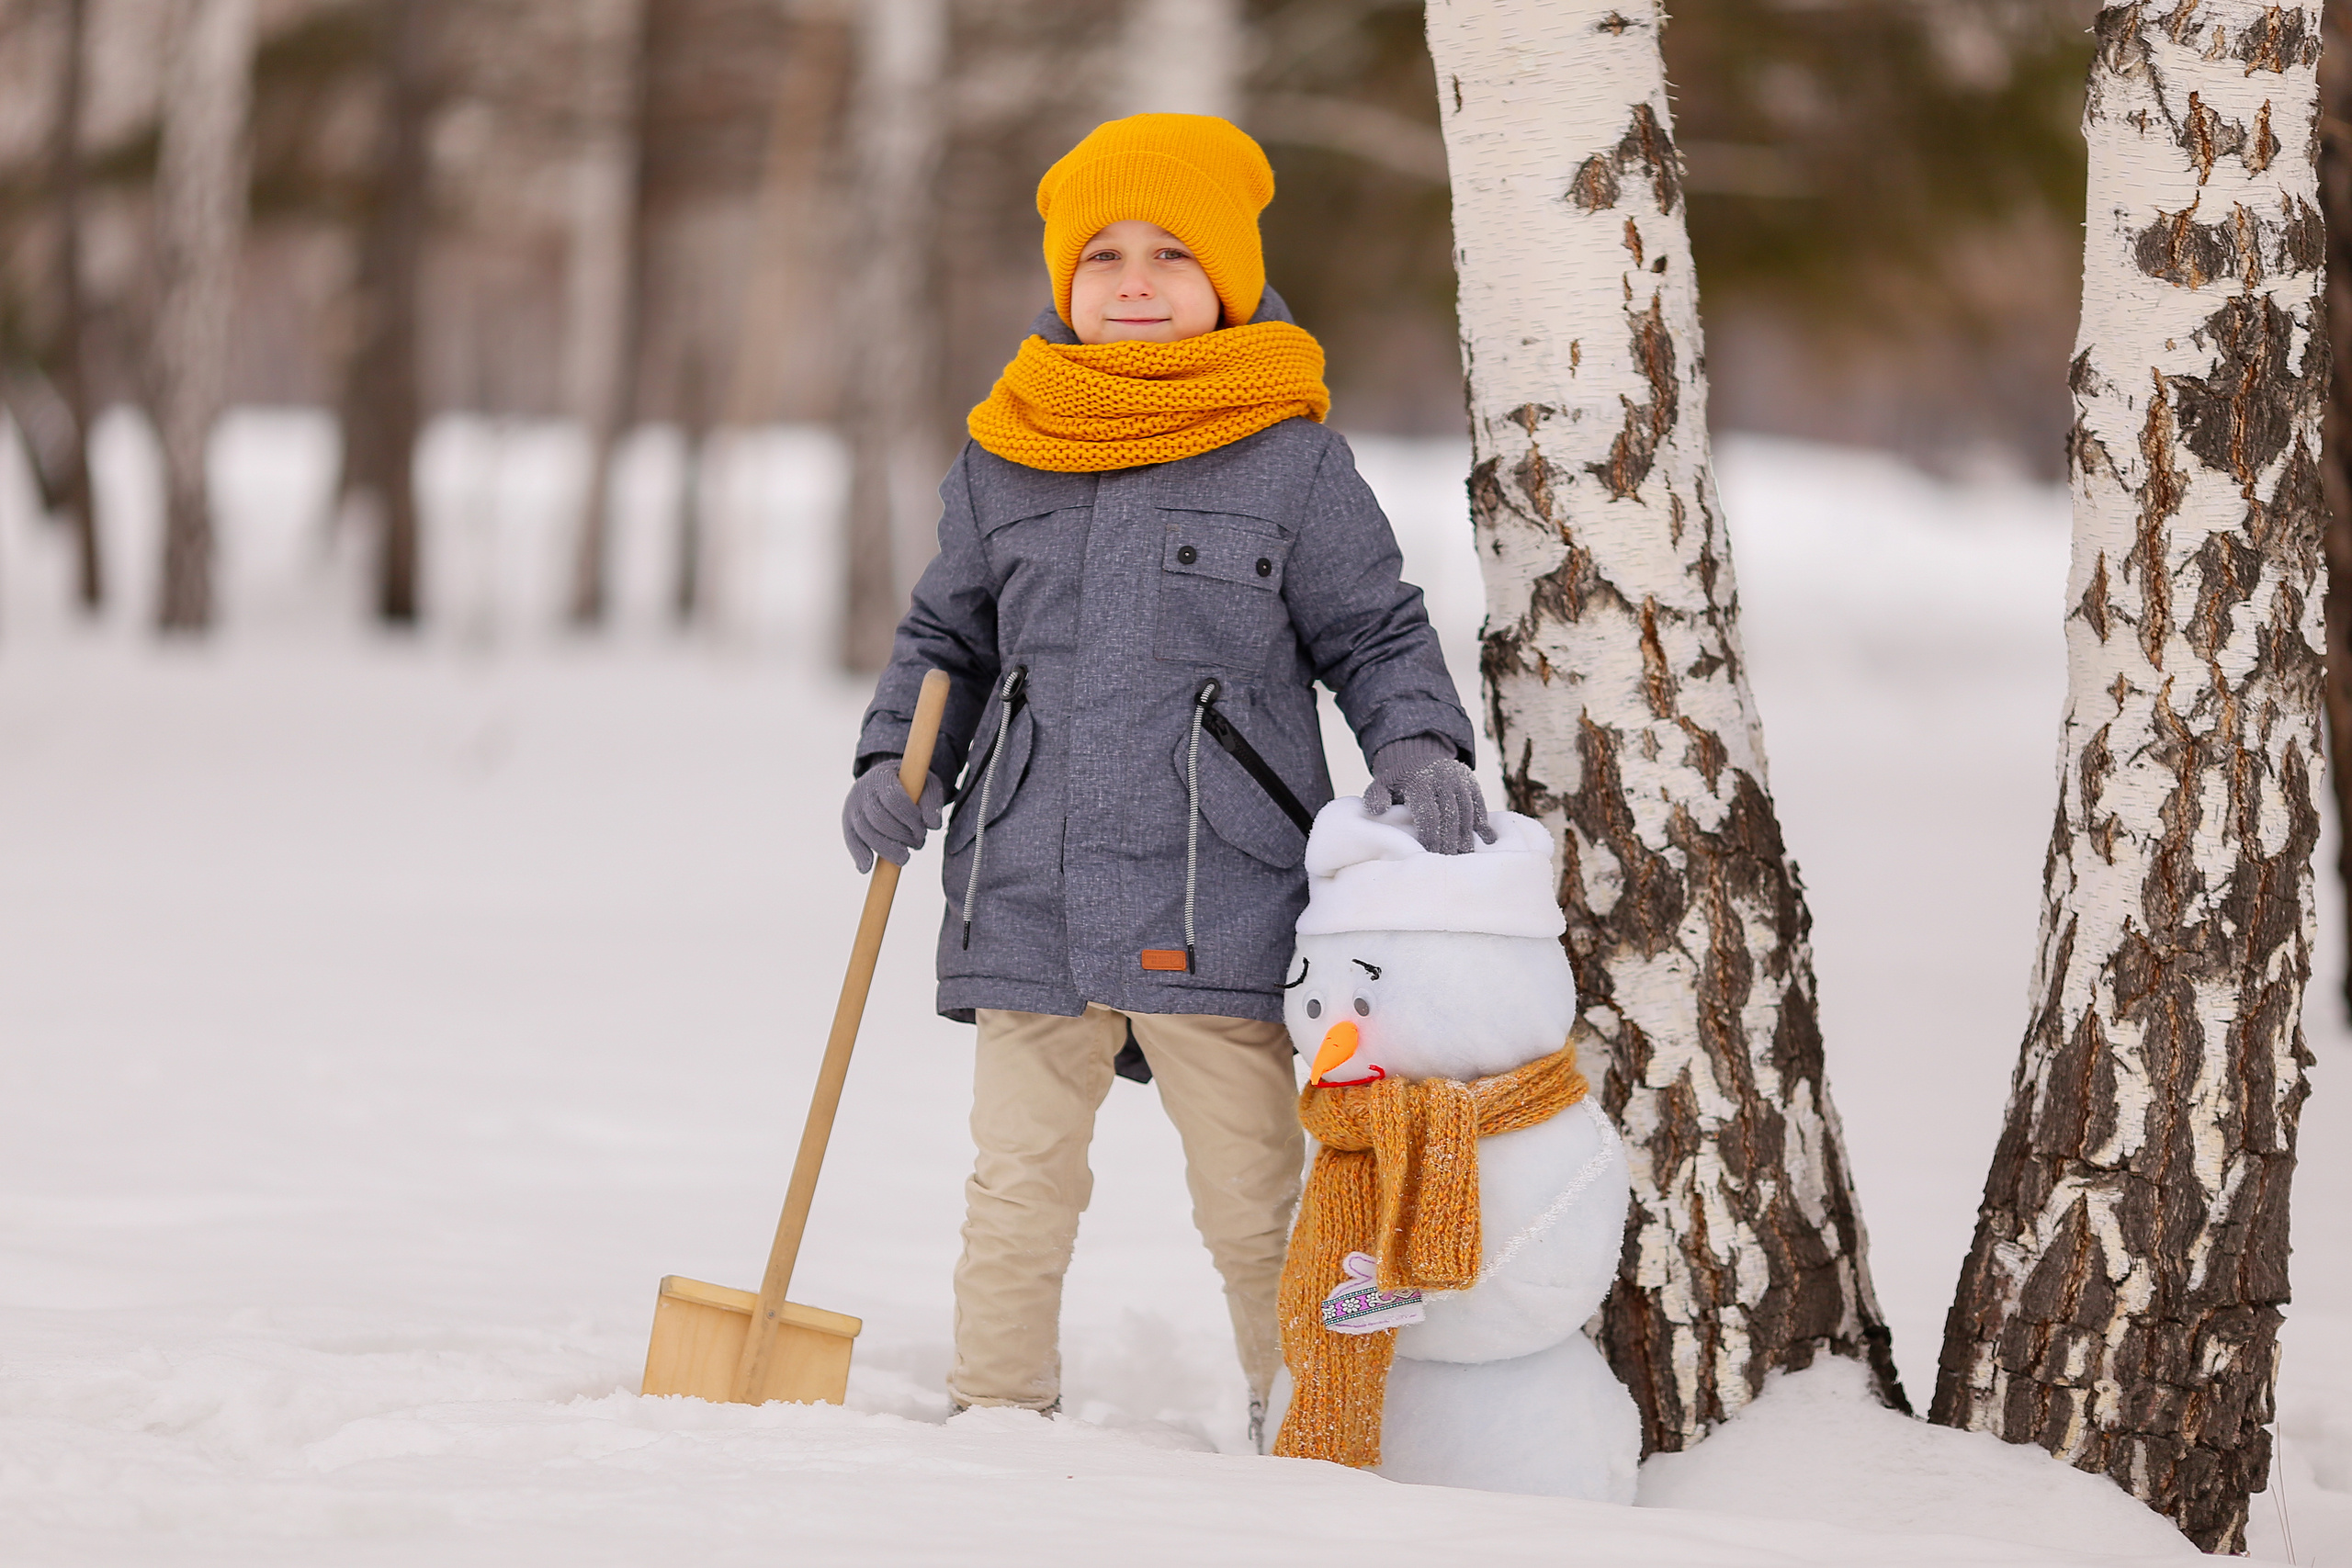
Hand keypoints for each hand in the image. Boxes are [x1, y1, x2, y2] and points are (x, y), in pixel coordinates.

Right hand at [842, 759, 946, 871]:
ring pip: (865, 831)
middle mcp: (863, 790)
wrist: (883, 779)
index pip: (893, 797)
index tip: (923, 831)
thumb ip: (931, 801)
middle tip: (918, 844)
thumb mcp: (925, 783)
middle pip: (878, 817)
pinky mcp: (848, 822)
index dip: (909, 817)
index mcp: (882, 775)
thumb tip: (933, 826)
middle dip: (900, 835)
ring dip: (885, 849)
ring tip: (904, 858)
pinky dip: (858, 854)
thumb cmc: (909, 784)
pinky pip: (851, 839)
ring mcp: (853, 806)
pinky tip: (866, 868)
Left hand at [1364, 735, 1495, 854]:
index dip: (1430, 837)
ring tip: (1463, 858)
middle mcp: (1443, 779)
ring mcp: (1460, 781)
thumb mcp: (1381, 783)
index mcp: (1419, 781)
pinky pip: (1480, 806)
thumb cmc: (1398, 780)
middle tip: (1448, 863)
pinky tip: (1485, 843)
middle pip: (1450, 816)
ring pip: (1467, 813)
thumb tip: (1377, 811)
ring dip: (1467, 837)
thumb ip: (1375, 796)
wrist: (1420, 757)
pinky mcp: (1472, 784)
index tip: (1428, 856)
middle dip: (1449, 841)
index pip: (1428, 814)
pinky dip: (1483, 824)